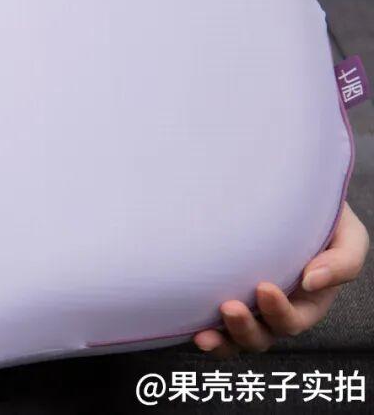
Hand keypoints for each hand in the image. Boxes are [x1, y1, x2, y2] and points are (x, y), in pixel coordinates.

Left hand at [194, 203, 368, 356]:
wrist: (285, 196)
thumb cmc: (319, 216)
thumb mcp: (346, 235)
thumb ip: (342, 261)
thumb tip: (312, 281)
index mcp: (305, 301)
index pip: (292, 320)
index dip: (279, 312)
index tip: (264, 287)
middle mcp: (274, 309)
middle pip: (261, 336)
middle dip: (245, 328)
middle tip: (229, 307)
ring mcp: (245, 305)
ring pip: (233, 338)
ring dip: (221, 339)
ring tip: (203, 333)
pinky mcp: (216, 295)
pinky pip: (209, 325)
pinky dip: (202, 332)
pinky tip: (190, 328)